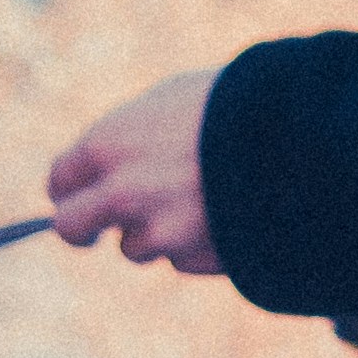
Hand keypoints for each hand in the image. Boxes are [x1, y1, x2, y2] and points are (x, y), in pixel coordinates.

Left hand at [47, 67, 220, 271]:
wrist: (296, 136)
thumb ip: (130, 133)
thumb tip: (107, 158)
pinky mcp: (192, 258)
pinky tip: (228, 212)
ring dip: (156, 232)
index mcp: (107, 144)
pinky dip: (197, 243)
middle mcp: (121, 192)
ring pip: (134, 247)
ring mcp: (156, 230)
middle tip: (93, 230)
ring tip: (200, 199)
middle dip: (81, 229)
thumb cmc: (236, 104)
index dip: (70, 187)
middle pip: (71, 227)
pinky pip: (182, 258)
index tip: (77, 194)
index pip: (60, 179)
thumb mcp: (172, 100)